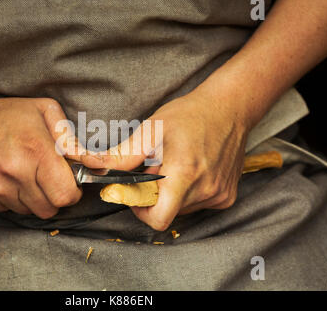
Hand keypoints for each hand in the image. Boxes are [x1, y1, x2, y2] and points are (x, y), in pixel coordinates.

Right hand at [0, 96, 81, 217]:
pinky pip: (10, 210)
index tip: (69, 184)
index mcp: (35, 150)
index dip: (72, 192)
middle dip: (55, 197)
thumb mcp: (42, 112)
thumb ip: (72, 139)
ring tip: (25, 175)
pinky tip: (7, 179)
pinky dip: (14, 199)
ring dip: (34, 199)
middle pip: (50, 208)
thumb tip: (98, 162)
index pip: (65, 194)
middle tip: (48, 180)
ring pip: (31, 212)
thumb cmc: (2, 116)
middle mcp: (14, 173)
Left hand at [80, 87, 250, 230]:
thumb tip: (96, 166)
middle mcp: (205, 189)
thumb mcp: (152, 129)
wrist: (230, 107)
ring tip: (177, 165)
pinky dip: (189, 192)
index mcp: (184, 174)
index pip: (158, 219)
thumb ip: (124, 155)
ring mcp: (219, 195)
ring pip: (182, 209)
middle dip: (156, 195)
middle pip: (168, 212)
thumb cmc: (190, 115)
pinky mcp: (227, 196)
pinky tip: (193, 169)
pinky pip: (198, 204)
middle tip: (158, 168)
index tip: (137, 194)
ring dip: (173, 193)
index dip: (141, 212)